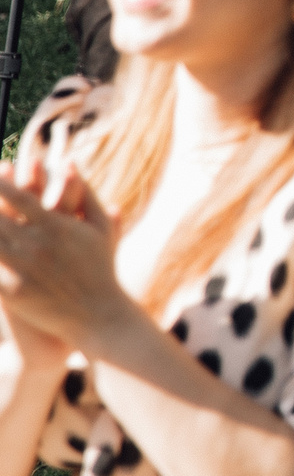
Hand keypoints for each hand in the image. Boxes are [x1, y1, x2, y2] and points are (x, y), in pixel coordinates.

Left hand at [0, 158, 134, 361]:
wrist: (96, 314)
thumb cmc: (100, 268)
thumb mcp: (100, 228)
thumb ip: (85, 193)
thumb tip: (70, 161)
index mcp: (55, 226)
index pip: (17, 195)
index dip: (0, 183)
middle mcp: (34, 244)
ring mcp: (19, 268)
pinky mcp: (9, 291)